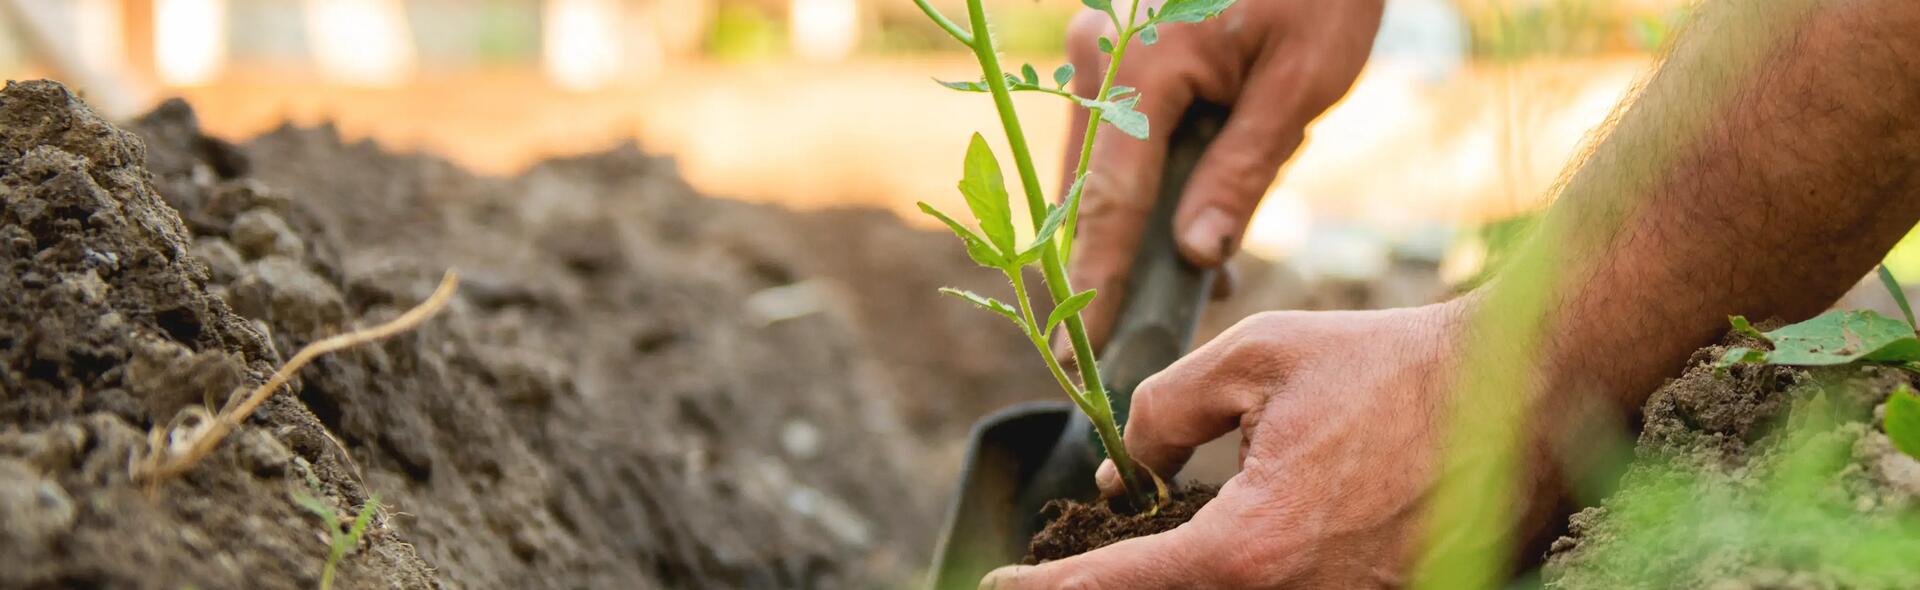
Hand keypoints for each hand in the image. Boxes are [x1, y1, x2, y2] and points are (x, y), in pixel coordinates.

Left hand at [984, 301, 1477, 588]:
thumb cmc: (1390, 365)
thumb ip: (1167, 408)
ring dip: (1188, 576)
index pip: (1119, 584)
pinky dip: (1253, 577)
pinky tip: (1243, 544)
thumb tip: (1123, 460)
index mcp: (1250, 547)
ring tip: (1150, 540)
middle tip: (1067, 568)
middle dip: (1116, 580)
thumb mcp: (1256, 357)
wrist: (1526, 390)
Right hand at [1061, 0, 1384, 349]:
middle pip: (1089, 187)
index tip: (1072, 354)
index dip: (1094, 283)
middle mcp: (1101, 55)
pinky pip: (1114, 136)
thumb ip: (1241, 174)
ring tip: (1194, 277)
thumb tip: (1196, 256)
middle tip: (1138, 332)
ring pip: (1098, 166)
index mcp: (1141, 66)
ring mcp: (1102, 50)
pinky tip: (1193, 222)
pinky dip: (1144, 184)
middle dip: (1116, 262)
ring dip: (1134, 226)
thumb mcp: (1299, 84)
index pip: (1108, 200)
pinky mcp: (1117, 52)